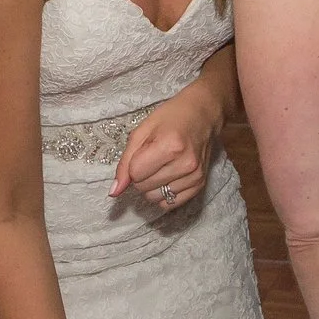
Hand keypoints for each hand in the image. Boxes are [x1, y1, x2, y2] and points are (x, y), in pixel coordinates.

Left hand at [111, 80, 221, 209]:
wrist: (203, 114)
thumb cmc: (172, 118)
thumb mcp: (142, 131)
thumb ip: (125, 162)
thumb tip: (114, 191)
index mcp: (170, 146)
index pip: (135, 173)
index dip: (132, 165)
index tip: (142, 153)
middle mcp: (185, 164)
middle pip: (144, 187)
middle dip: (140, 176)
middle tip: (151, 159)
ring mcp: (195, 176)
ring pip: (155, 198)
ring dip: (151, 186)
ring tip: (160, 167)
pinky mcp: (200, 185)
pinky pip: (170, 204)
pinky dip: (164, 194)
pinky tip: (168, 178)